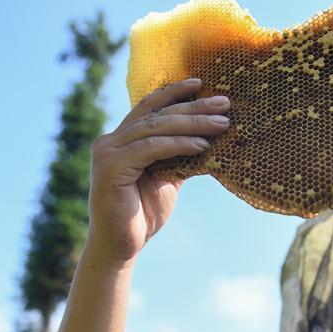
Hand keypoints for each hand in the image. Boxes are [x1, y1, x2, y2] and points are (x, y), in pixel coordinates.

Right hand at [86, 78, 230, 267]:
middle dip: (193, 107)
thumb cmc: (143, 215)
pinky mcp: (111, 168)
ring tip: (222, 123)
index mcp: (121, 140)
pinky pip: (151, 149)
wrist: (122, 247)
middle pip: (157, 115)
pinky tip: (202, 145)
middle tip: (224, 103)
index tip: (201, 83)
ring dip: (192, 124)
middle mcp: (110, 141)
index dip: (173, 93)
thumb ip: (181, 156)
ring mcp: (108, 153)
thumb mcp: (168, 179)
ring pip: (156, 128)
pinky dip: (178, 144)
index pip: (149, 107)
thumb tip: (211, 137)